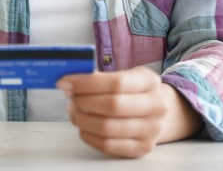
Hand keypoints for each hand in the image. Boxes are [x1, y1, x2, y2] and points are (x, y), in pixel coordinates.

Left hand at [56, 67, 201, 158]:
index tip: (65, 82)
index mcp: (149, 82)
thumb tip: (69, 81)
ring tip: (73, 111)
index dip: (86, 83)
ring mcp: (151, 130)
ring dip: (82, 119)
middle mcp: (156, 106)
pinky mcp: (142, 148)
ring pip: (107, 127)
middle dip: (83, 101)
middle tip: (69, 96)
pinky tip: (82, 126)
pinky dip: (89, 136)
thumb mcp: (124, 75)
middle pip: (112, 105)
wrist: (157, 111)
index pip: (116, 83)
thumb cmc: (133, 90)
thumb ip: (100, 77)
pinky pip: (109, 146)